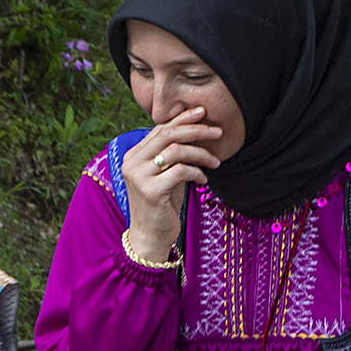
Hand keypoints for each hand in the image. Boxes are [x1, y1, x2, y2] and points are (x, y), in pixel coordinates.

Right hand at [119, 111, 219, 262]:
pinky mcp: (150, 190)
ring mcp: (139, 176)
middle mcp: (132, 163)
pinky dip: (197, 172)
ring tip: (215, 162)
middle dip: (196, 130)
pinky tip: (204, 181)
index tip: (203, 113)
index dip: (182, 119)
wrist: (151, 237)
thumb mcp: (165, 175)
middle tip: (218, 132)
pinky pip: (180, 171)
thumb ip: (171, 155)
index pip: (159, 129)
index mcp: (133, 156)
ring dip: (201, 154)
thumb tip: (194, 130)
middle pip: (167, 135)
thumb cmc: (161, 205)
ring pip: (176, 151)